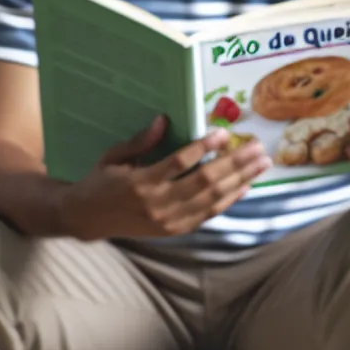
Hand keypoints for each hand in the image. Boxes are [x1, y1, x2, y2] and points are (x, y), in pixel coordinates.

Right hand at [59, 115, 270, 239]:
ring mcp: (169, 220)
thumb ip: (140, 141)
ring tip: (261, 163)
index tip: (223, 133)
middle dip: (235, 163)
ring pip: (212, 199)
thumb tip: (163, 119)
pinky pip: (209, 214)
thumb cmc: (101, 181)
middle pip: (204, 181)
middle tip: (258, 147)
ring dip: (240, 179)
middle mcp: (158, 203)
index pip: (179, 162)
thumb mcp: (113, 156)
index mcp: (140, 182)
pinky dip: (229, 200)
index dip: (203, 147)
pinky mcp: (176, 229)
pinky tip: (246, 185)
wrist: (88, 219)